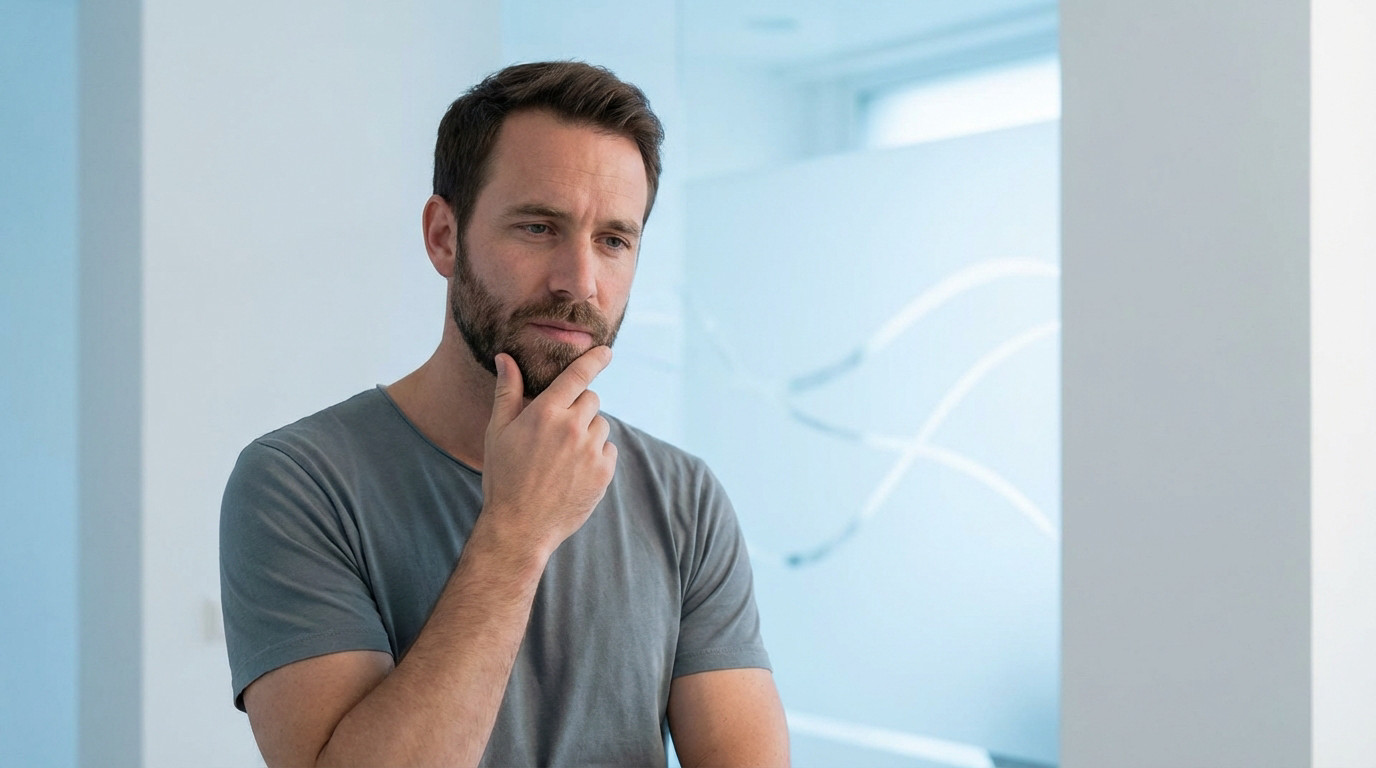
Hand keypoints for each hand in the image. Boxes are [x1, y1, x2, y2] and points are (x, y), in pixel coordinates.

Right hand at [478, 346, 617, 557]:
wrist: (520, 527)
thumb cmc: (504, 477)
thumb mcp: (498, 432)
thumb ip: (507, 392)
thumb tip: (505, 358)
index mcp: (545, 413)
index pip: (577, 376)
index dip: (594, 360)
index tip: (606, 352)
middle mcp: (572, 428)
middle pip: (591, 399)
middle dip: (578, 407)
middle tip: (558, 430)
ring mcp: (591, 451)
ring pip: (601, 425)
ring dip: (588, 432)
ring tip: (563, 456)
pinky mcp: (604, 472)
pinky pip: (608, 450)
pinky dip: (596, 455)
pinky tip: (574, 471)